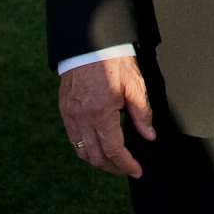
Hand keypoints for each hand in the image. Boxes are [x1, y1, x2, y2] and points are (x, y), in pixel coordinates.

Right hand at [59, 54, 155, 177]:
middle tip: (127, 169)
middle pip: (96, 156)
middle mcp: (82, 118)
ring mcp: (70, 114)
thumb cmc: (114, 61)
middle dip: (113, 167)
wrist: (89, 42)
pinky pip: (73, 138)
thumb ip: (142, 114)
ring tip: (113, 161)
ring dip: (98, 161)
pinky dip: (85, 148)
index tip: (137, 171)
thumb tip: (149, 136)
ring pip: (81, 151)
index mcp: (101, 113)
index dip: (126, 165)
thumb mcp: (135, 85)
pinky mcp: (64, 109)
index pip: (114, 150)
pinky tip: (98, 146)